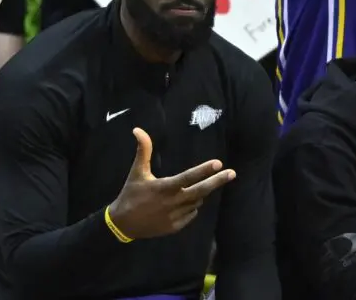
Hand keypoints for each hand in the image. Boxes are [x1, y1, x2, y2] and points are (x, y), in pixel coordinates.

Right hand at [108, 128, 235, 239]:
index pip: (188, 177)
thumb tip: (138, 130)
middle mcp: (172, 202)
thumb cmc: (131, 194)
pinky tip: (185, 202)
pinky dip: (192, 207)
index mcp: (164, 187)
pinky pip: (191, 214)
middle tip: (232, 173)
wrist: (123, 224)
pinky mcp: (174, 227)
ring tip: (197, 187)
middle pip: (201, 191)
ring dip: (200, 194)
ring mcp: (175, 216)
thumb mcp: (137, 172)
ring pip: (197, 202)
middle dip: (217, 181)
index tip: (219, 163)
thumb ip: (143, 151)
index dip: (204, 170)